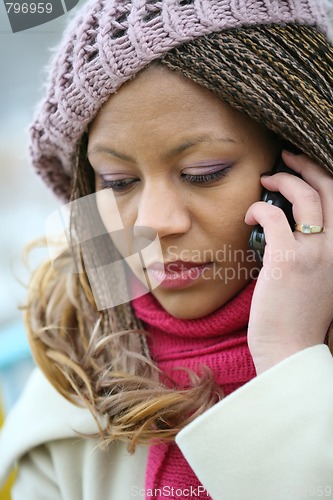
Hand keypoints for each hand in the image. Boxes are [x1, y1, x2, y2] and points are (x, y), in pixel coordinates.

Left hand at [245, 151, 332, 373]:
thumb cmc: (299, 316)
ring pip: (304, 196)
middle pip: (329, 188)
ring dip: (283, 181)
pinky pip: (273, 217)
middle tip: (285, 158)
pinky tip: (249, 215)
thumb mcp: (320, 278)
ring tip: (265, 180)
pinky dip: (258, 208)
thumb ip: (316, 249)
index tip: (303, 167)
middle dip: (306, 165)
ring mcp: (315, 252)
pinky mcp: (288, 260)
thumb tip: (290, 220)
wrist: (290, 350)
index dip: (323, 175)